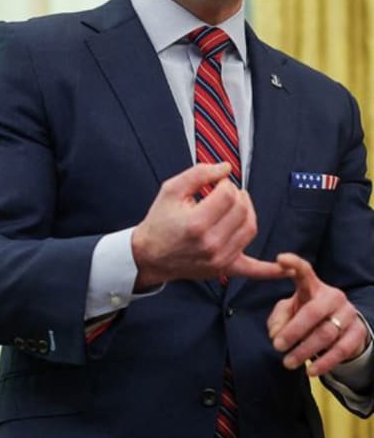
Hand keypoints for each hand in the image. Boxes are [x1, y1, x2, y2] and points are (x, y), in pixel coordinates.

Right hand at [131, 163, 285, 288]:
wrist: (149, 256)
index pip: (228, 194)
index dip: (224, 183)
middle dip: (235, 195)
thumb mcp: (170, 191)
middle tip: (222, 194)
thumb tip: (226, 167)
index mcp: (196, 224)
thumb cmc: (159, 223)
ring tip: (235, 207)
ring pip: (250, 227)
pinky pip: (253, 269)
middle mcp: (210, 243)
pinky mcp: (224, 268)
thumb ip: (198, 174)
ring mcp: (220, 258)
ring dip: (247, 211)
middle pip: (242, 208)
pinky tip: (287, 268)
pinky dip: (271, 270)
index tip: (214, 184)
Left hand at [268, 253, 369, 376]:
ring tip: (288, 363)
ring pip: (326, 333)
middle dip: (293, 331)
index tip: (280, 259)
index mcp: (313, 286)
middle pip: (313, 312)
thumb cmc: (307, 316)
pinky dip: (325, 361)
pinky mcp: (359, 332)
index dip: (293, 264)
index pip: (304, 271)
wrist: (340, 329)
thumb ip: (279, 319)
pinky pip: (342, 349)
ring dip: (305, 350)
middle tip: (277, 346)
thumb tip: (276, 335)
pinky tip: (311, 371)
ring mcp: (349, 314)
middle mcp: (333, 296)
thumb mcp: (290, 313)